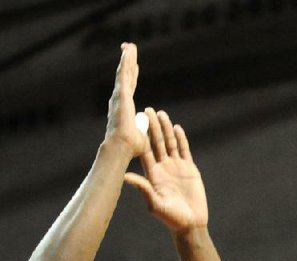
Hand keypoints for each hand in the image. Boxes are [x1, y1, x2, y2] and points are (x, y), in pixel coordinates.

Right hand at [105, 42, 147, 158]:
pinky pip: (124, 74)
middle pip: (125, 76)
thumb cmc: (131, 147)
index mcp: (125, 108)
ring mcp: (120, 96)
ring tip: (129, 46)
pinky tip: (128, 51)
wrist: (122, 147)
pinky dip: (126, 61)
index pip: (130, 88)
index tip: (134, 67)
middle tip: (128, 50)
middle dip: (127, 63)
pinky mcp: (122, 94)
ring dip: (127, 58)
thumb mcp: (141, 136)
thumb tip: (144, 128)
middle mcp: (120, 99)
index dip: (132, 77)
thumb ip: (143, 129)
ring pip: (124, 72)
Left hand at [124, 109, 208, 232]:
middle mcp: (163, 168)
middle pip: (156, 143)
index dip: (141, 137)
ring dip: (166, 129)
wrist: (190, 224)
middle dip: (152, 127)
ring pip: (170, 143)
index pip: (145, 151)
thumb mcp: (155, 204)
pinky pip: (184, 151)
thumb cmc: (171, 218)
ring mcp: (176, 167)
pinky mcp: (189, 169)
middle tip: (147, 110)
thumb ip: (142, 188)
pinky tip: (177, 128)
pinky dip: (181, 139)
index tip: (136, 123)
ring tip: (161, 114)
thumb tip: (125, 176)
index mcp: (153, 175)